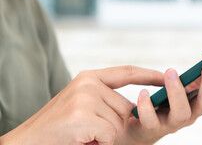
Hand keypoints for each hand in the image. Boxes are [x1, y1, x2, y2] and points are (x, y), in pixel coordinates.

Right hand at [0, 66, 163, 144]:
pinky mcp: (83, 116)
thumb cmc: (59, 126)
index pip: (127, 72)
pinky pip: (110, 134)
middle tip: (90, 129)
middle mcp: (88, 83)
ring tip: (84, 134)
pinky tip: (83, 140)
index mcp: (89, 77)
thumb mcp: (82, 103)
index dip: (148, 74)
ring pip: (119, 122)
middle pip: (125, 106)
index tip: (165, 75)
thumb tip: (136, 105)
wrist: (27, 141)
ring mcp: (85, 98)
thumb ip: (105, 97)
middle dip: (114, 123)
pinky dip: (100, 143)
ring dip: (105, 134)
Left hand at [117, 53, 201, 144]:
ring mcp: (173, 123)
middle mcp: (191, 114)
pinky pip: (151, 120)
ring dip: (177, 91)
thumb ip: (195, 76)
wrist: (140, 127)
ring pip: (181, 113)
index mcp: (200, 102)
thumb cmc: (164, 102)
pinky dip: (147, 106)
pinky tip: (143, 92)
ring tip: (171, 71)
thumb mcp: (183, 87)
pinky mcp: (152, 128)